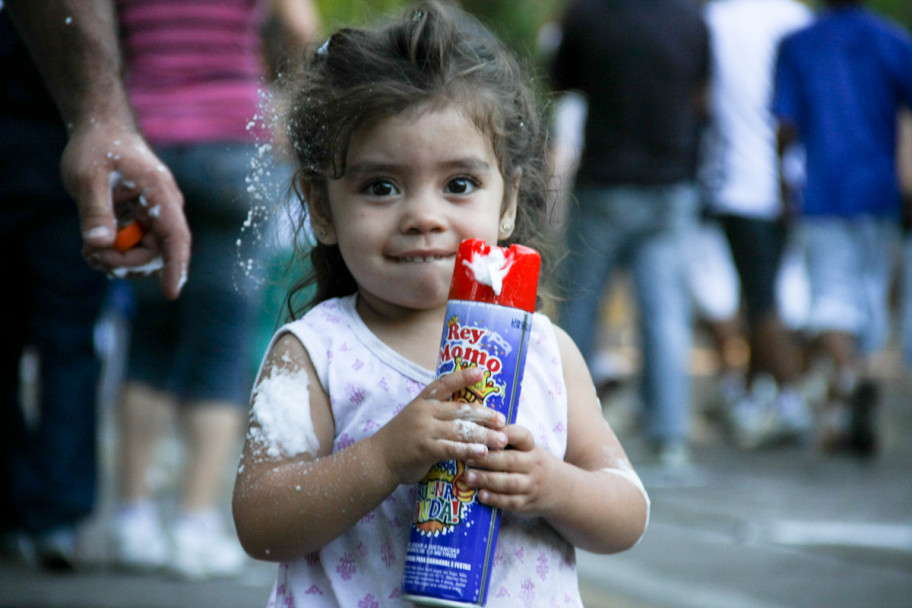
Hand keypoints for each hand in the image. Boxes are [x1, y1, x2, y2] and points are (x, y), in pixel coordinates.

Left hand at [61, 119, 190, 299]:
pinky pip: (136, 246)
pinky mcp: (142, 219)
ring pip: (147, 253)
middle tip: (92, 257)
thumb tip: (99, 245)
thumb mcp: (87, 177)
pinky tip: (93, 247)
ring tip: (89, 253)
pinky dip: (117, 252)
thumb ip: (95, 211)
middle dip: (127, 263)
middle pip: (158, 252)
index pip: (176, 238)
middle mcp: (164, 207)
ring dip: (120, 260)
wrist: (101, 128)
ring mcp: (155, 214)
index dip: (176, 267)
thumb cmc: (97, 147)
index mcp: (160, 194)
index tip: (170, 294)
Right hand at [376, 366, 508, 484]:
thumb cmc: (403, 438)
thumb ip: (437, 412)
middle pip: (460, 409)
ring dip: (483, 435)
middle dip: (484, 415)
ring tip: (501, 440)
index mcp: (423, 400)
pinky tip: (482, 453)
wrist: (378, 459)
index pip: (445, 384)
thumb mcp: (416, 416)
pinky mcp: (424, 449)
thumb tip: (468, 411)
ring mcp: (424, 430)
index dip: (463, 377)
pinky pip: (451, 449)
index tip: (481, 371)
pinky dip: (468, 450)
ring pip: (459, 430)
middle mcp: (424, 412)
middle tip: (502, 420)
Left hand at [464, 423, 558, 516]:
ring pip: (509, 482)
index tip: (487, 431)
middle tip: (466, 457)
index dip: (505, 432)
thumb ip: (505, 441)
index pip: (521, 435)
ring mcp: (531, 485)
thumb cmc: (531, 463)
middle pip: (510, 460)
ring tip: (467, 477)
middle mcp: (533, 465)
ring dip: (487, 479)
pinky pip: (510, 501)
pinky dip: (495, 499)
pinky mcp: (527, 503)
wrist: (560, 489)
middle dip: (487, 459)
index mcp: (531, 447)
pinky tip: (481, 495)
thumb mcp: (526, 449)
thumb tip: (474, 428)